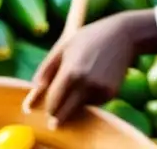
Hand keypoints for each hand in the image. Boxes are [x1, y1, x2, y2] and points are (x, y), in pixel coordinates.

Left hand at [27, 11, 155, 124]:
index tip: (47, 113)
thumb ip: (46, 68)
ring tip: (83, 77)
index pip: (54, 101)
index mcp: (70, 71)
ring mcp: (100, 90)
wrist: (122, 35)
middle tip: (53, 122)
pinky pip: (94, 102)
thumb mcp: (63, 46)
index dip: (49, 108)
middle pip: (67, 112)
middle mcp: (86, 84)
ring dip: (76, 102)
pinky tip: (95, 78)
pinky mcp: (111, 93)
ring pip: (81, 107)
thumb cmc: (88, 38)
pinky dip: (90, 97)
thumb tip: (35, 87)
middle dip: (58, 117)